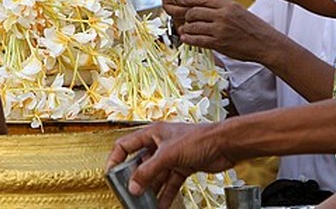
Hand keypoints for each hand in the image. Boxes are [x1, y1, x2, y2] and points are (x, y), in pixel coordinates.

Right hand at [107, 122, 234, 208]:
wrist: (225, 144)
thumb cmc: (199, 139)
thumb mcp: (168, 155)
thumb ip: (149, 171)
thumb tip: (133, 186)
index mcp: (153, 133)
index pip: (126, 145)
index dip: (116, 159)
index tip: (111, 175)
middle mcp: (160, 144)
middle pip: (141, 163)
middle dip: (135, 179)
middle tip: (129, 194)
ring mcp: (172, 156)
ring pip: (156, 176)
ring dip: (150, 190)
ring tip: (143, 204)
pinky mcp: (183, 167)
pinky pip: (170, 183)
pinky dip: (165, 194)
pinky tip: (161, 206)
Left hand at [179, 0, 273, 62]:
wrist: (265, 43)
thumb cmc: (253, 27)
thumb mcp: (238, 10)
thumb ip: (221, 7)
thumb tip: (203, 3)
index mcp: (228, 5)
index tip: (181, 0)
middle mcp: (223, 16)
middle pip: (194, 12)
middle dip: (186, 15)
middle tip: (184, 18)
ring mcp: (220, 30)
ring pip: (193, 26)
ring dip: (186, 28)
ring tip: (184, 30)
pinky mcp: (219, 43)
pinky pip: (198, 40)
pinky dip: (189, 39)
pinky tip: (186, 39)